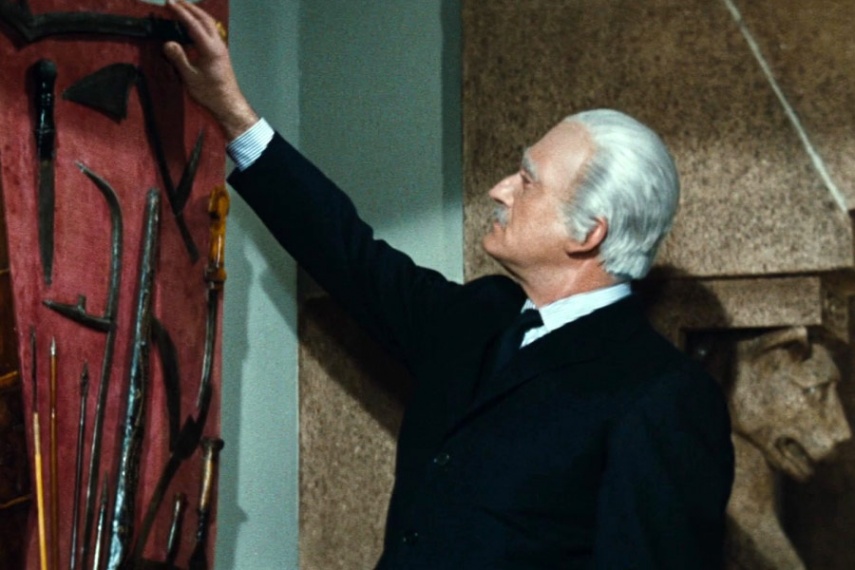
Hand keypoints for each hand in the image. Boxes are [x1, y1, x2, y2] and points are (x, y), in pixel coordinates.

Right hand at [164, 0, 258, 139]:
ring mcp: (221, 49)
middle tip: (176, 1)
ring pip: (210, 24)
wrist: (228, 104)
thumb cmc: (211, 93)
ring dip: (197, 14)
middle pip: (205, 19)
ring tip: (184, 8)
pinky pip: (211, 32)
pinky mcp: (221, 53)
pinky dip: (201, 24)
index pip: (194, 25)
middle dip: (190, 8)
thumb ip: (179, 59)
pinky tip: (193, 26)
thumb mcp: (191, 77)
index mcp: (210, 49)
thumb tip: (168, 43)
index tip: (170, 3)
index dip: (181, 13)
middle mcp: (218, 45)